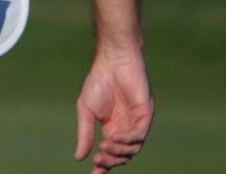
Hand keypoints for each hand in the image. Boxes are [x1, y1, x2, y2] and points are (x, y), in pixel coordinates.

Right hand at [74, 49, 152, 171]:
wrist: (111, 62)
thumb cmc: (98, 83)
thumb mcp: (86, 111)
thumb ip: (84, 134)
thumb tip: (79, 158)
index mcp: (112, 129)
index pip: (110, 154)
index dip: (103, 166)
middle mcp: (126, 130)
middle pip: (123, 156)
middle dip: (111, 161)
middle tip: (98, 159)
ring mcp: (137, 123)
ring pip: (133, 149)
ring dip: (119, 151)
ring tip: (104, 145)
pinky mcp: (145, 116)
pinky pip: (140, 135)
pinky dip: (127, 139)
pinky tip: (114, 136)